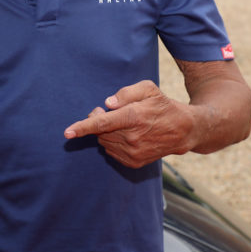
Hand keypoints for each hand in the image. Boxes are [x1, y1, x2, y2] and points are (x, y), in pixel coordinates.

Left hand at [63, 80, 195, 168]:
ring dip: (106, 132)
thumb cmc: (163, 106)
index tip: (67, 133)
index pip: (102, 123)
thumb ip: (126, 92)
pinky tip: (127, 135)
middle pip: (100, 131)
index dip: (83, 127)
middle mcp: (132, 138)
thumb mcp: (148, 89)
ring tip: (123, 123)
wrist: (184, 130)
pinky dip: (113, 142)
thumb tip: (108, 104)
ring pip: (104, 141)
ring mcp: (133, 152)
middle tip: (111, 111)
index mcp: (133, 117)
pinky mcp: (134, 162)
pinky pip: (111, 151)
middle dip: (98, 120)